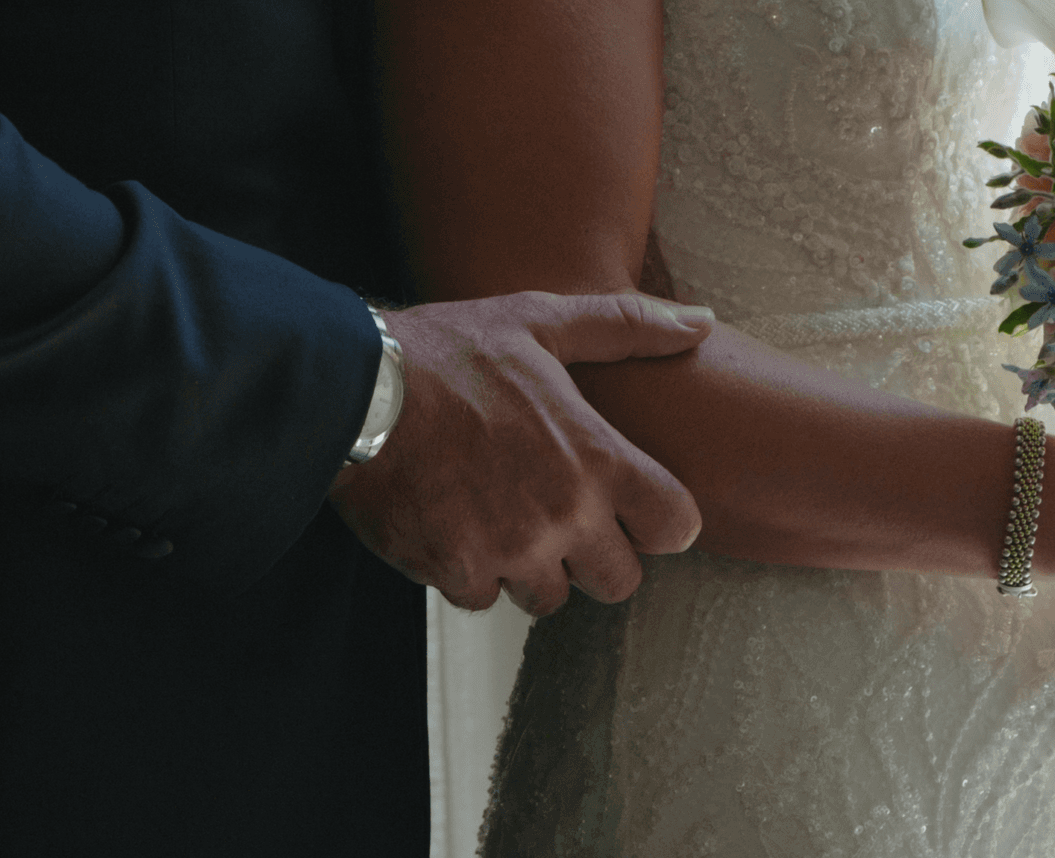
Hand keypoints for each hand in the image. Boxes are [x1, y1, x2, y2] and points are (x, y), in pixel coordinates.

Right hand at [329, 291, 714, 614]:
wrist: (352, 389)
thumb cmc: (449, 351)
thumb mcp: (542, 321)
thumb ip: (627, 326)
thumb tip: (702, 322)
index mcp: (596, 460)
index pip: (676, 529)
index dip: (660, 521)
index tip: (633, 506)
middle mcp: (562, 517)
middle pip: (619, 583)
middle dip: (596, 557)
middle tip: (562, 518)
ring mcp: (508, 551)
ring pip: (548, 598)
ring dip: (533, 568)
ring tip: (502, 517)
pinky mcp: (453, 573)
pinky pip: (482, 598)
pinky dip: (471, 573)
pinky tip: (454, 526)